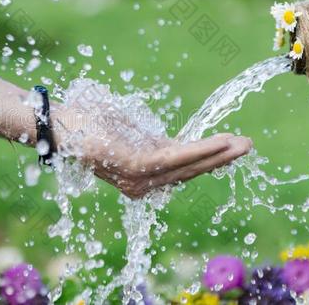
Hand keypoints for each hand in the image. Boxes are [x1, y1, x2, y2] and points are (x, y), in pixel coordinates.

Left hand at [52, 105, 251, 198]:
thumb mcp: (130, 133)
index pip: (184, 168)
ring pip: (188, 166)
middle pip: (190, 170)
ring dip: (218, 154)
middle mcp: (143, 183)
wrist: (60, 124)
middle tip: (248, 146)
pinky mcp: (137, 168)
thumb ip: (153, 141)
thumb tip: (174, 142)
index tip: (232, 146)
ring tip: (243, 144)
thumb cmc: (90, 124)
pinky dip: (201, 150)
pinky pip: (176, 158)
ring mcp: (140, 179)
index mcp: (144, 174)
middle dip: (221, 158)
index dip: (210, 158)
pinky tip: (221, 141)